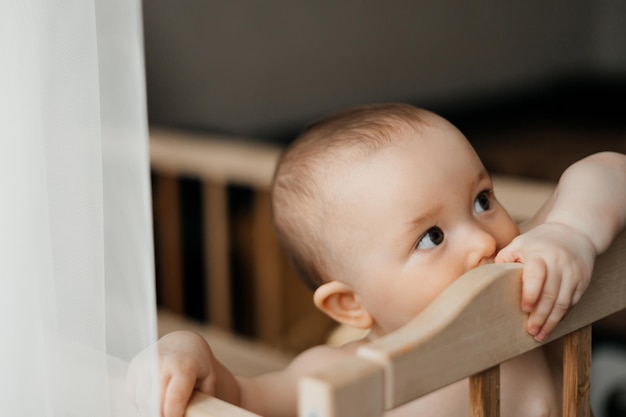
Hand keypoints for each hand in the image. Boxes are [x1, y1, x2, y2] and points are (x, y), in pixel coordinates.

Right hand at [127, 331, 215, 416]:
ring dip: (153, 408)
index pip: (174, 399)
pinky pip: (133, 395)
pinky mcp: (134, 366)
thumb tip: (197, 414)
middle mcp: (162, 362)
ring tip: (167, 402)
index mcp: (184, 365)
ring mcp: (146, 363)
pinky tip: (156, 394)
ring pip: (142, 401)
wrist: (182, 343)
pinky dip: (143, 401)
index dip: (174, 415)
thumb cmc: (197, 364)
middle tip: (172, 414)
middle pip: (156, 402)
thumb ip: (204, 399)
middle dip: (163, 413)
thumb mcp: (209, 380)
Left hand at [495, 222, 595, 341]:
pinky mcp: (582, 282)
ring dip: (551, 321)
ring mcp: (573, 274)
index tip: (524, 308)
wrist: (574, 232)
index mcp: (540, 253)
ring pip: (563, 302)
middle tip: (529, 331)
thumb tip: (484, 276)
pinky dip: (561, 316)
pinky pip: (571, 303)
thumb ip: (504, 258)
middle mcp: (559, 264)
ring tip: (539, 335)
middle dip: (540, 315)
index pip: (537, 274)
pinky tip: (551, 326)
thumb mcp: (519, 243)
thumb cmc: (539, 241)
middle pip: (551, 294)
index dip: (531, 292)